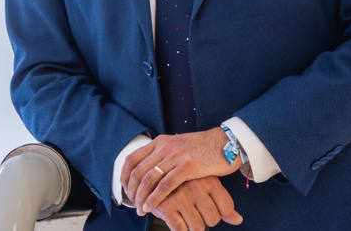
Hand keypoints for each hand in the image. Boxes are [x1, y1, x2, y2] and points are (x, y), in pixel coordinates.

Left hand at [123, 129, 239, 214]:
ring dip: (141, 197)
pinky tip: (151, 207)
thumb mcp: (178, 146)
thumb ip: (164, 155)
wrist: (226, 143)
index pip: (132, 159)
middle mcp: (164, 147)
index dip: (124, 176)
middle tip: (132, 204)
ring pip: (148, 180)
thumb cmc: (203, 148)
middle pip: (137, 172)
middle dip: (131, 191)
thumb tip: (151, 169)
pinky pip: (165, 186)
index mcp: (160, 142)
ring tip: (140, 209)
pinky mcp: (187, 167)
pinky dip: (154, 199)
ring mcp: (175, 156)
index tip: (124, 190)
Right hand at [151, 176, 242, 230]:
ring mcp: (180, 197)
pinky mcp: (165, 207)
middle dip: (205, 220)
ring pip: (198, 227)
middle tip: (195, 211)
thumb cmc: (185, 182)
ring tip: (186, 214)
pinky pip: (181, 230)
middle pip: (213, 219)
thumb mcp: (207, 185)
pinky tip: (177, 219)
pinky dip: (181, 230)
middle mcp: (195, 187)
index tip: (209, 207)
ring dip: (193, 226)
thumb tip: (238, 220)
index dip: (219, 213)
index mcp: (208, 179)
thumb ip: (224, 204)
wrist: (153, 174)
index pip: (226, 208)